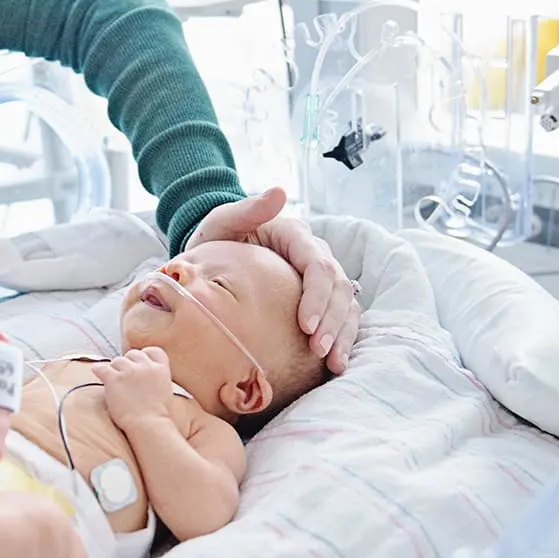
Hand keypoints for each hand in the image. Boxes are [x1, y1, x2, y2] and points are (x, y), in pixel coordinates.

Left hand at [93, 347, 174, 429]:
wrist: (148, 424)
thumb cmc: (157, 414)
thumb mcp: (166, 390)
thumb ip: (157, 377)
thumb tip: (147, 375)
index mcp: (160, 368)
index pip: (152, 351)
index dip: (144, 356)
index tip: (139, 365)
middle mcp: (145, 366)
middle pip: (133, 354)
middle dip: (128, 364)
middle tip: (125, 377)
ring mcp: (129, 371)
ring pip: (117, 361)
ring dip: (115, 369)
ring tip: (114, 382)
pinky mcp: (114, 378)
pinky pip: (101, 368)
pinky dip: (98, 369)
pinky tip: (97, 372)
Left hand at [188, 187, 362, 372]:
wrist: (212, 259)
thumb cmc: (214, 241)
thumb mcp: (221, 223)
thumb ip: (246, 210)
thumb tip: (280, 193)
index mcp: (295, 235)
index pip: (317, 265)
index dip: (316, 296)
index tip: (305, 326)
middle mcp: (314, 254)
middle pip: (337, 287)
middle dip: (331, 321)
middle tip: (317, 351)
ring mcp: (320, 277)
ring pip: (345, 304)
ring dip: (342, 334)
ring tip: (333, 363)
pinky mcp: (319, 298)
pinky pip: (341, 317)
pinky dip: (342, 340)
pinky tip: (334, 364)